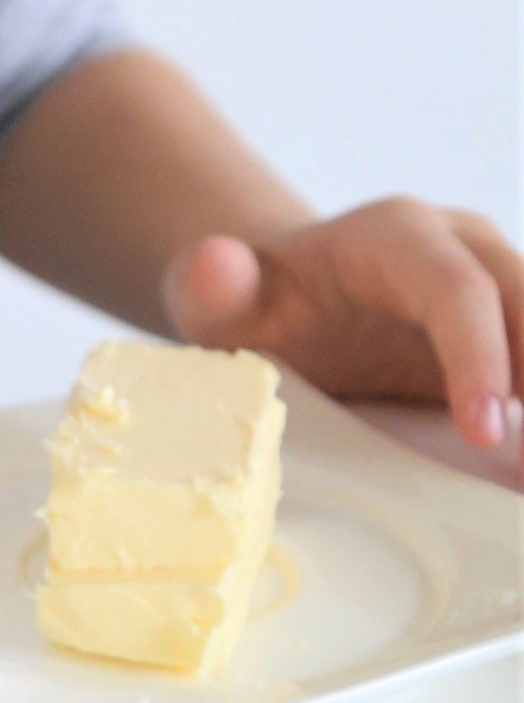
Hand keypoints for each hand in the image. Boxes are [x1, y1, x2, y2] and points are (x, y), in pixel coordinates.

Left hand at [163, 199, 523, 454]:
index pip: (456, 288)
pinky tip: (521, 465)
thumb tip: (216, 263)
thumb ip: (210, 284)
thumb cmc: (258, 303)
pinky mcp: (515, 327)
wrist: (288, 297)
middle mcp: (466, 246)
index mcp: (398, 237)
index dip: (477, 356)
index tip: (481, 432)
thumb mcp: (217, 298)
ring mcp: (501, 283)